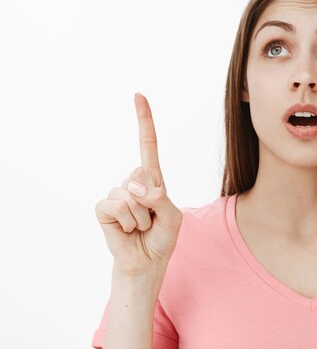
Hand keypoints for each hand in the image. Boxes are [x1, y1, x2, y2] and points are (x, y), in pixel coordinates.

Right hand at [95, 93, 182, 276]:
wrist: (146, 262)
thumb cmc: (162, 237)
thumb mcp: (172, 217)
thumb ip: (159, 199)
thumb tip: (134, 187)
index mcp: (153, 179)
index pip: (148, 145)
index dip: (144, 121)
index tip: (138, 95)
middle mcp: (133, 182)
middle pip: (142, 175)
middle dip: (152, 203)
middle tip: (151, 219)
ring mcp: (117, 193)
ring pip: (130, 194)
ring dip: (141, 217)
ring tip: (140, 226)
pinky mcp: (104, 208)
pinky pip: (115, 205)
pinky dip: (126, 221)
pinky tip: (127, 230)